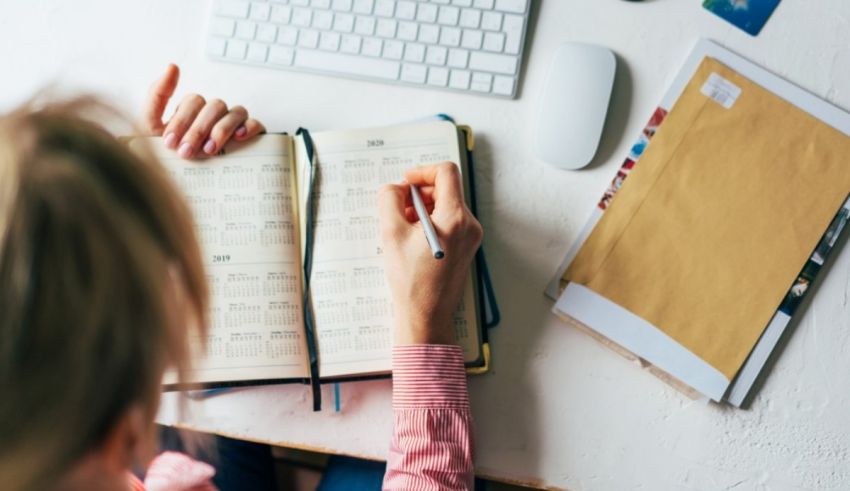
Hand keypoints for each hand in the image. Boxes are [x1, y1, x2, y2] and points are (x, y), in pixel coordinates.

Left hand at [143, 64, 264, 158]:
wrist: (181, 191)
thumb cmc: (170, 159)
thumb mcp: (152, 127)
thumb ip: (157, 95)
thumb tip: (172, 66)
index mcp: (192, 112)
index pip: (192, 101)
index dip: (181, 120)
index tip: (170, 142)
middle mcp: (213, 115)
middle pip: (213, 106)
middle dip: (197, 130)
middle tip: (186, 153)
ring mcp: (233, 124)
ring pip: (234, 112)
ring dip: (220, 130)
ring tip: (209, 151)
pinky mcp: (250, 136)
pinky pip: (255, 123)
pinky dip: (248, 127)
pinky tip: (239, 138)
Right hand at [378, 163, 482, 344]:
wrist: (426, 317)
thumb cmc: (410, 281)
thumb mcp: (391, 233)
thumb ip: (389, 200)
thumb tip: (395, 188)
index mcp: (456, 218)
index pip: (446, 173)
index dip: (422, 171)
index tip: (405, 182)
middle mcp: (469, 225)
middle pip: (446, 189)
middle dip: (419, 193)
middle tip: (398, 208)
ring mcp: (471, 238)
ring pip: (446, 206)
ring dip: (423, 209)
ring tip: (402, 227)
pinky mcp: (466, 249)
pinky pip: (449, 223)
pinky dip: (430, 222)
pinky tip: (412, 240)